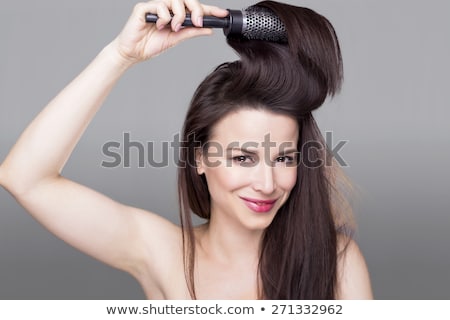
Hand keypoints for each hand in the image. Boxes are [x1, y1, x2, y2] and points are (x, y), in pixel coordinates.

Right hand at [111, 0, 227, 65]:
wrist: (133, 53)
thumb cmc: (150, 44)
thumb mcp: (176, 39)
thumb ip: (191, 32)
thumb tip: (208, 29)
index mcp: (175, 14)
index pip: (194, 8)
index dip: (209, 10)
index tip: (222, 14)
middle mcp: (166, 7)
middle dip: (196, 9)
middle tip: (197, 22)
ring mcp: (155, 6)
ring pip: (174, 1)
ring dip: (179, 15)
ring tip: (174, 27)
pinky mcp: (144, 8)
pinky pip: (159, 6)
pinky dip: (164, 16)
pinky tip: (160, 25)